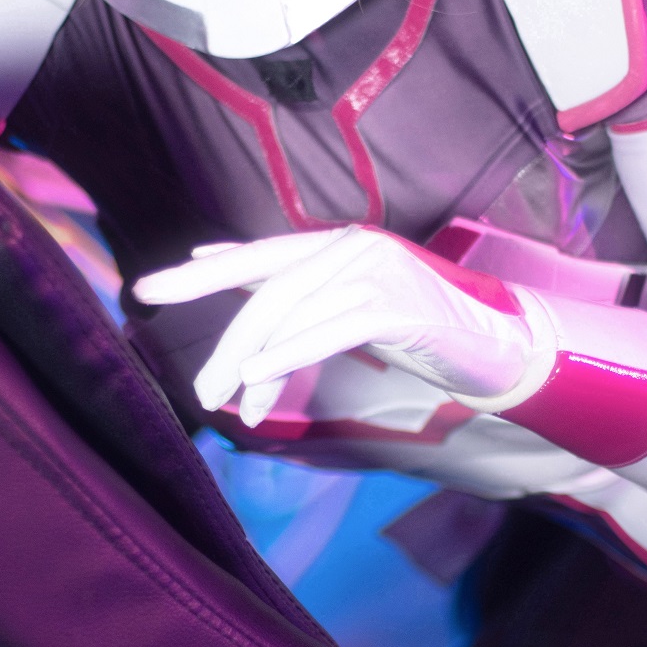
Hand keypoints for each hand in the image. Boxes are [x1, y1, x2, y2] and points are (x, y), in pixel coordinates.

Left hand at [135, 228, 546, 428]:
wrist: (499, 345)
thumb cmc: (421, 332)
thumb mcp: (348, 310)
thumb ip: (294, 296)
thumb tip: (214, 270)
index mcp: (337, 244)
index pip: (257, 257)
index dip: (201, 275)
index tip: (147, 290)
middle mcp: (352, 246)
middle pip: (268, 292)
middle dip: (227, 343)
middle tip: (200, 391)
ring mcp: (377, 269)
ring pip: (294, 314)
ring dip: (253, 363)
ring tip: (228, 402)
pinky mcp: (399, 303)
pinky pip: (330, 329)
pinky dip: (290, 354)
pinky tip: (259, 379)